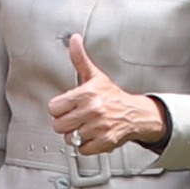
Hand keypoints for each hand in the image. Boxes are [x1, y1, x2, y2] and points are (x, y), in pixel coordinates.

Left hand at [41, 32, 166, 161]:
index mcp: (87, 94)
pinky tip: (93, 135)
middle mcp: (92, 110)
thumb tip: (73, 39)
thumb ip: (80, 59)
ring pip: (70, 138)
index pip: (54, 108)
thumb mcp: (95, 76)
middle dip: (66, 123)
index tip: (68, 107)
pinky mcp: (104, 142)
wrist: (135, 113)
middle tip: (77, 118)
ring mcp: (99, 127)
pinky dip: (87, 145)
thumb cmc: (112, 96)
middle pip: (59, 125)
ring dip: (77, 134)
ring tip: (86, 126)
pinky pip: (82, 149)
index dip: (60, 108)